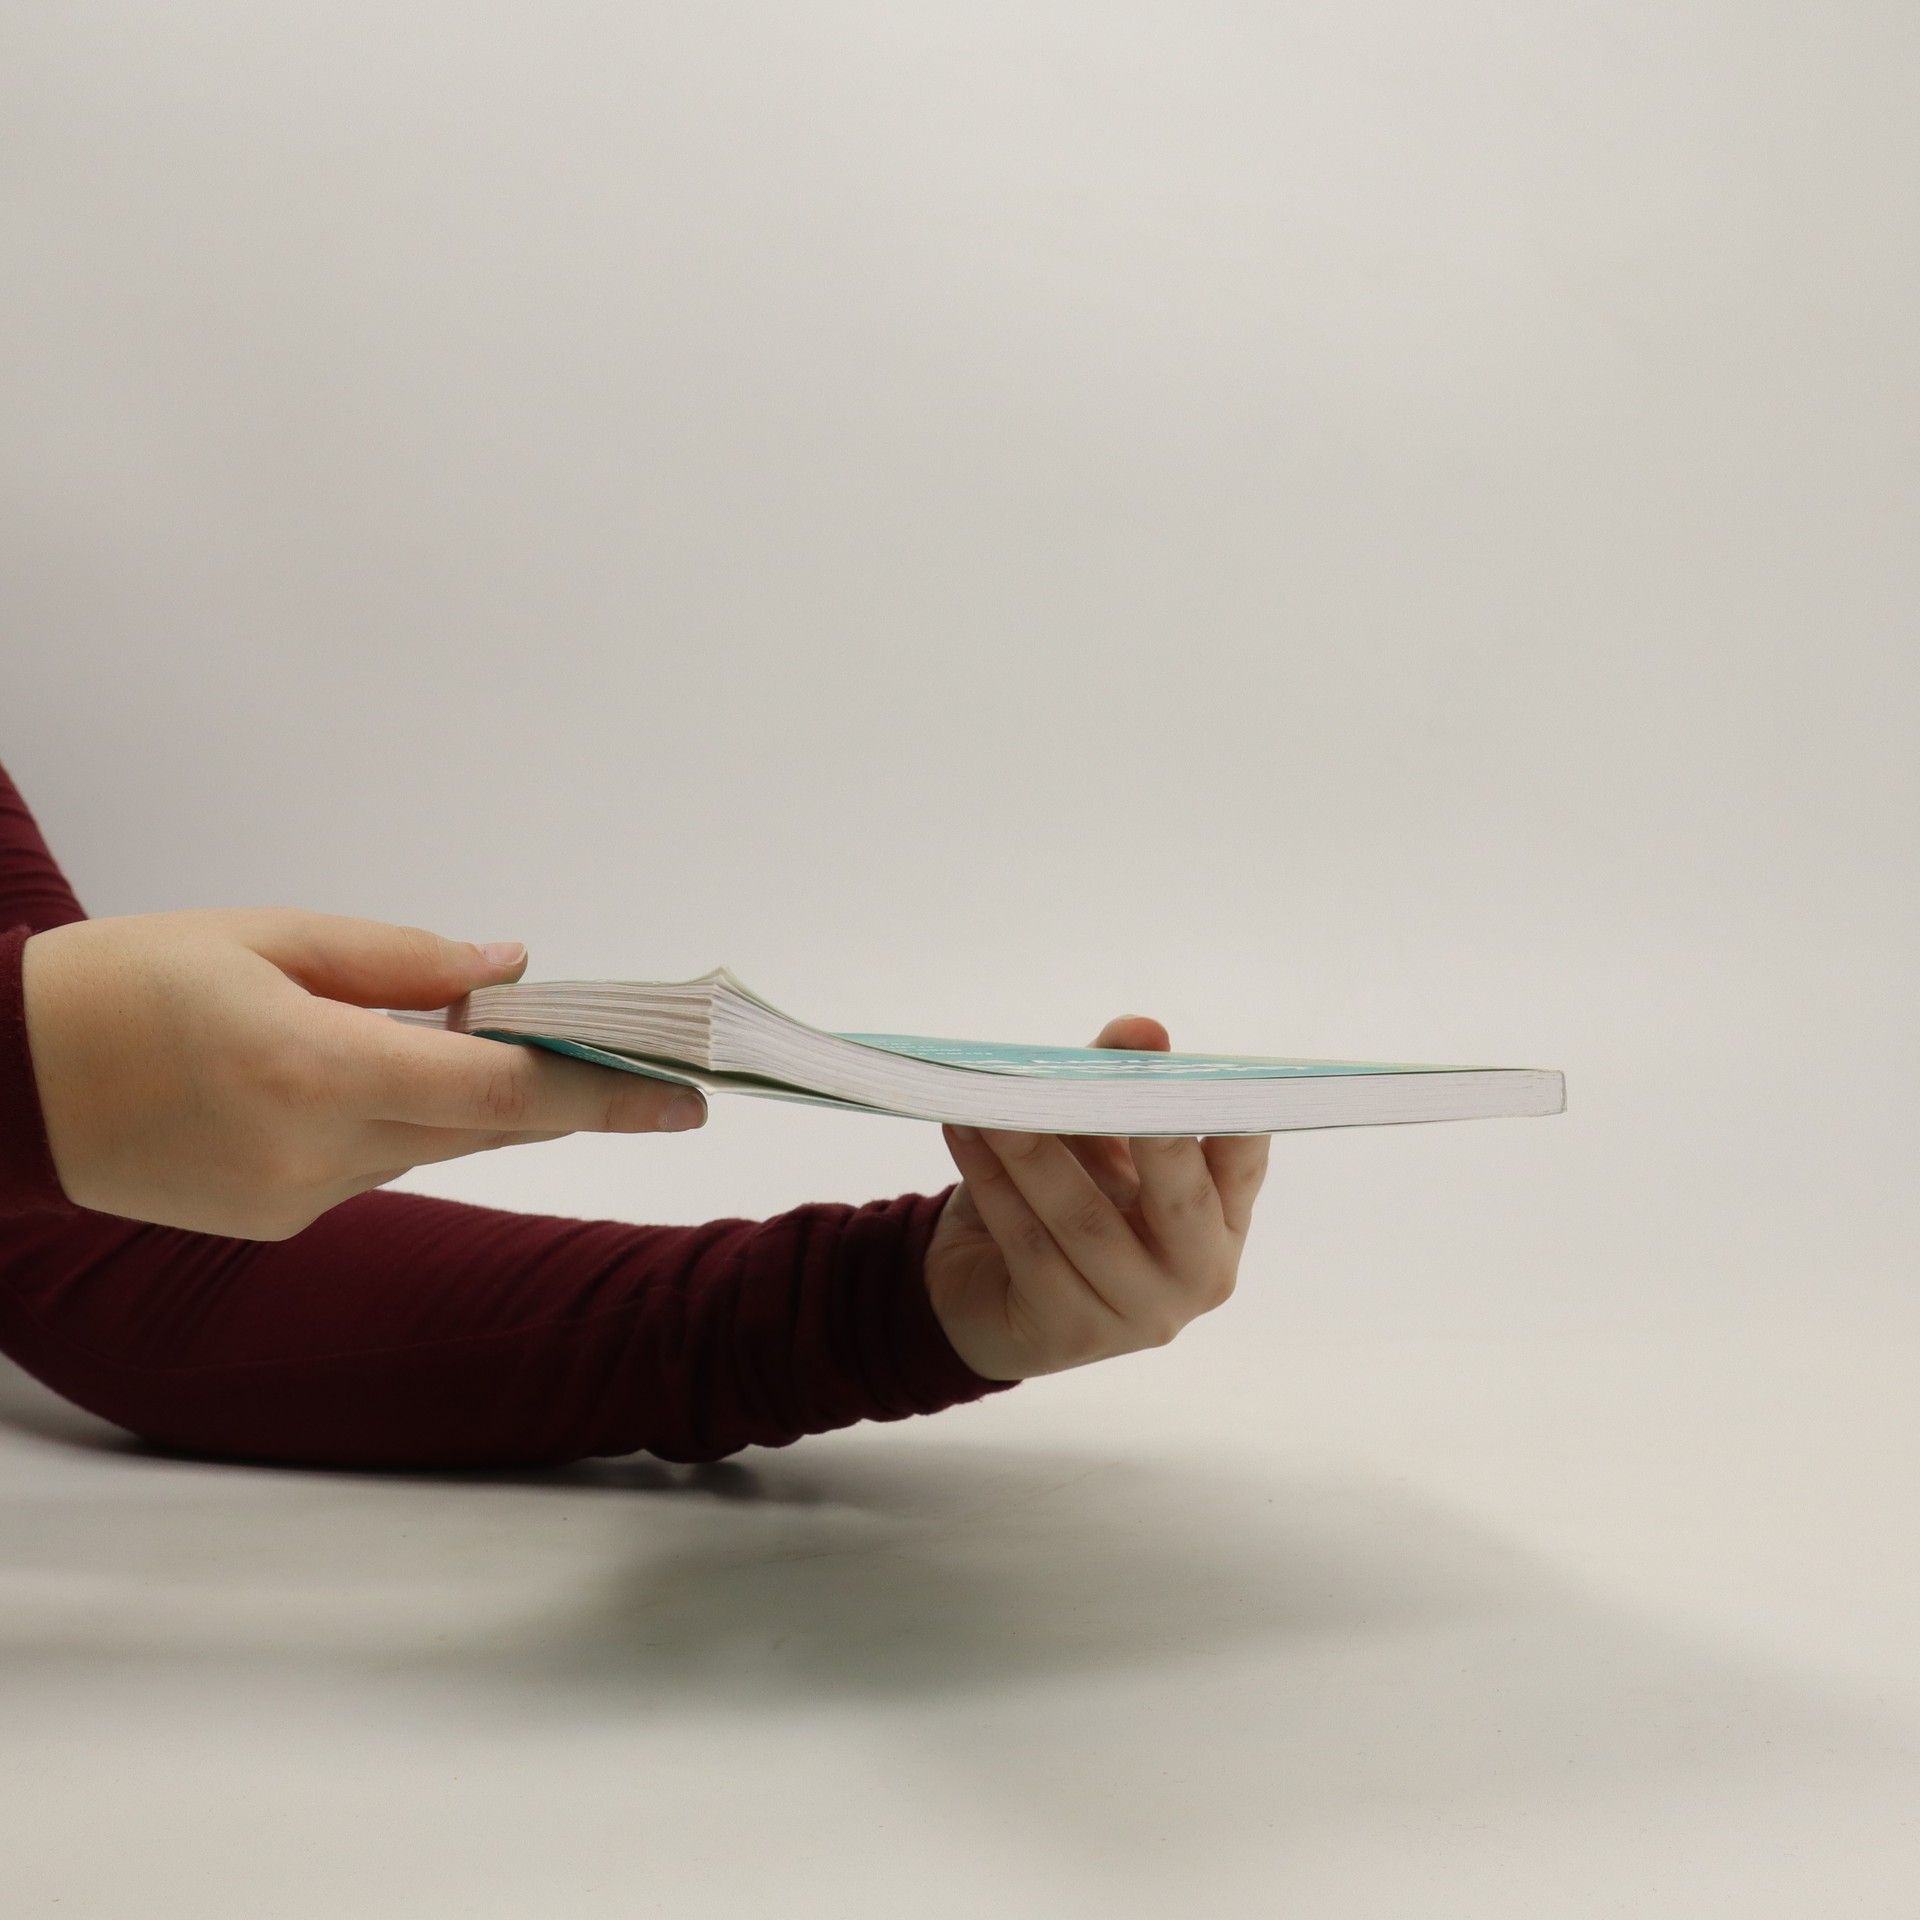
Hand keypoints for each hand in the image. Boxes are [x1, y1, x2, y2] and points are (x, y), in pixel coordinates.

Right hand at [22, 909, 704, 1238]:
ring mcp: (298, 1201)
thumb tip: (509, 968)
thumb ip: (400, 959)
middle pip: (486, 1128)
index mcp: (317, 1069)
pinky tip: (348, 1075)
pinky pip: (376, 1165)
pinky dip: (393, 1119)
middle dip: (564, 1095)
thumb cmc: (127, 982)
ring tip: (454, 1034)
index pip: (504, 1094)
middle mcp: (318, 1153)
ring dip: (464, 1097)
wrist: (3, 1080)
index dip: (606, 1096)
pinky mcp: (278, 1222)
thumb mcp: (266, 936)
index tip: (685, 1098)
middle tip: (640, 1066)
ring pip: (432, 1145)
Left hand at [923, 1015, 1270, 1380]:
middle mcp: (1199, 1273)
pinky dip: (991, 1182)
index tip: (1196, 1066)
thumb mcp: (1094, 1138)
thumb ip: (1117, 1080)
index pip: (1245, 1161)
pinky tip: (965, 1133)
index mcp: (1222, 1219)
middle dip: (1145, 1131)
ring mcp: (1138, 1314)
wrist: (985, 1294)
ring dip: (1031, 1150)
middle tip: (1109, 1080)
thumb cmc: (1063, 1199)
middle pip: (1181, 1198)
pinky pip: (1028, 1245)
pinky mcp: (1069, 1334)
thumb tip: (1142, 1030)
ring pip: (1084, 1219)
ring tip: (993, 1098)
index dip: (1230, 1114)